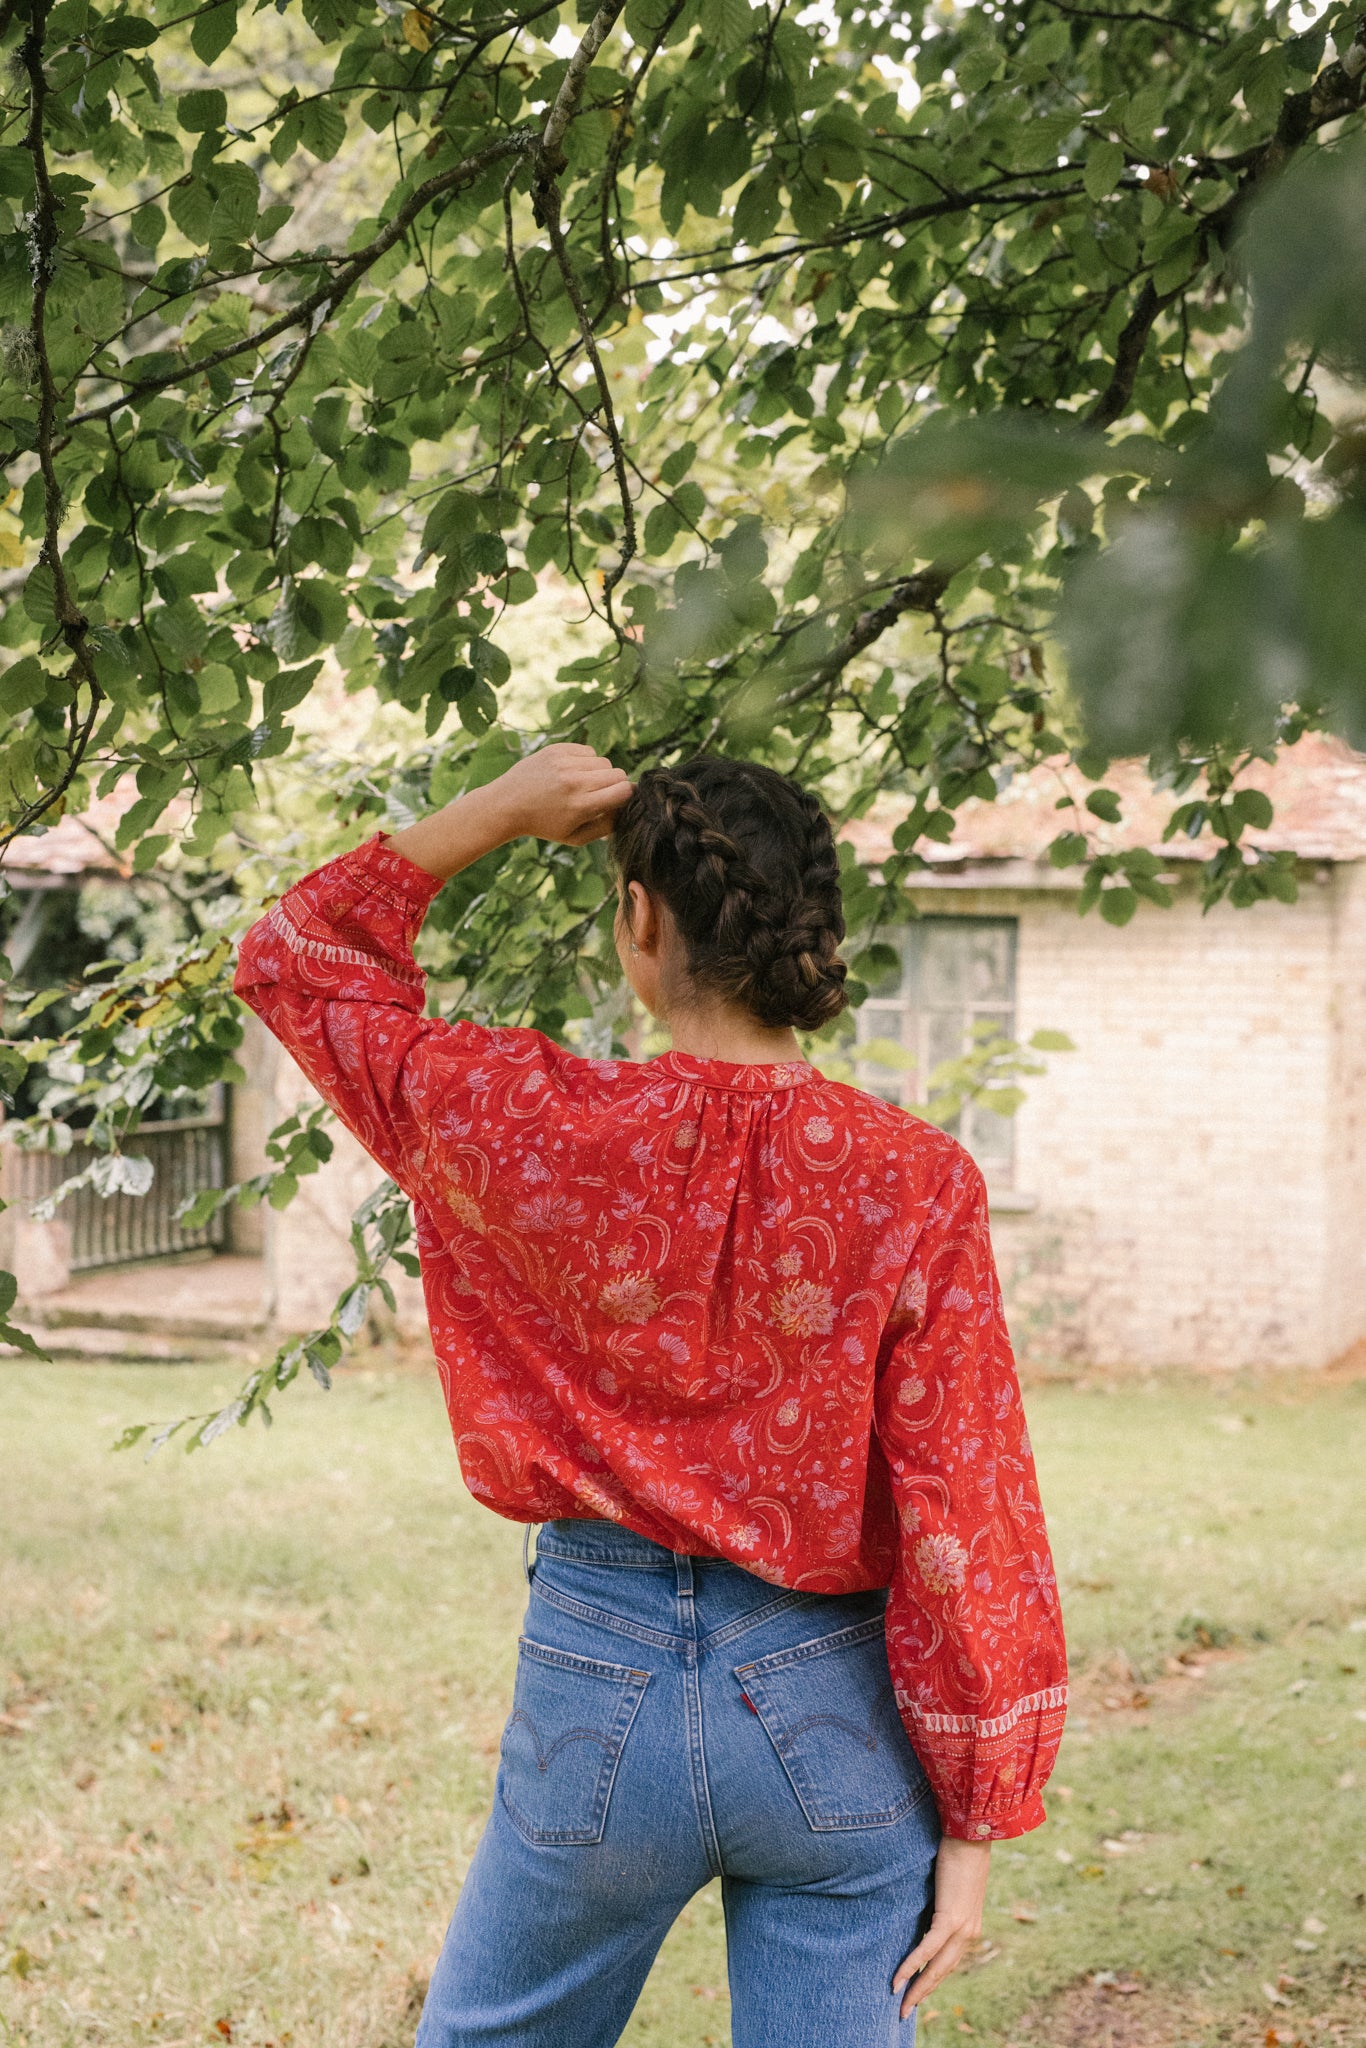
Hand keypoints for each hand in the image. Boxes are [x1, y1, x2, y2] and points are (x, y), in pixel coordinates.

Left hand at [494, 743, 633, 845]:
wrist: (507, 805)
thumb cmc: (544, 825)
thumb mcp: (575, 838)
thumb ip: (606, 827)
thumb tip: (626, 810)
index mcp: (581, 806)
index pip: (624, 791)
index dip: (626, 796)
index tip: (619, 801)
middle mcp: (574, 781)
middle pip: (618, 774)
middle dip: (614, 785)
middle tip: (598, 795)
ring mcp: (565, 763)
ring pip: (604, 762)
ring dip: (599, 773)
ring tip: (581, 785)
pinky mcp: (557, 749)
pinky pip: (588, 751)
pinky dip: (585, 762)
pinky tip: (570, 773)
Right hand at [892, 1836, 989, 2017]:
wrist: (970, 1833)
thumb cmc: (958, 1853)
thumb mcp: (950, 1885)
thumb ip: (940, 1903)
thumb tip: (922, 1911)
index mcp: (970, 1927)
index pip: (948, 1962)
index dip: (931, 1979)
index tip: (916, 1993)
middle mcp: (969, 1933)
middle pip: (943, 1972)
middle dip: (922, 1993)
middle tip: (904, 2011)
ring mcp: (962, 1928)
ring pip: (937, 1967)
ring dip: (917, 1987)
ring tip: (900, 2003)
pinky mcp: (951, 1918)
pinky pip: (928, 1948)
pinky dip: (912, 1964)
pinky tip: (899, 1978)